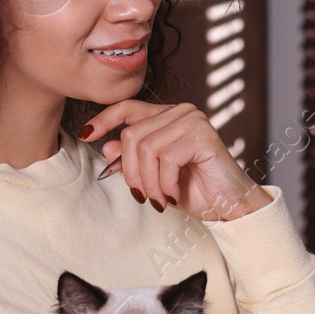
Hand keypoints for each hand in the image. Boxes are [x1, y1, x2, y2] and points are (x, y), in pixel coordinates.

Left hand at [79, 101, 271, 220]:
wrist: (229, 206)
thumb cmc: (195, 189)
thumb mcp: (155, 175)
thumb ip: (133, 158)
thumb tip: (106, 146)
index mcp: (167, 115)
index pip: (127, 107)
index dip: (103, 120)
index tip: (85, 135)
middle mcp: (180, 112)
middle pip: (132, 134)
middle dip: (130, 171)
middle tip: (142, 195)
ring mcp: (193, 121)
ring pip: (146, 148)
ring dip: (148, 182)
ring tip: (158, 199)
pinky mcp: (203, 136)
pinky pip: (166, 158)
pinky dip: (164, 183)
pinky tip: (173, 195)